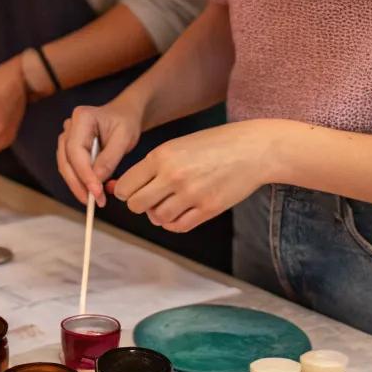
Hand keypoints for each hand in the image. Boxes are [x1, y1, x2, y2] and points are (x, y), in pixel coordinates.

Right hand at [57, 98, 144, 207]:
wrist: (124, 115)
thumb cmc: (125, 122)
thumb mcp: (124, 138)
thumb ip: (110, 158)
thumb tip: (97, 180)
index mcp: (82, 117)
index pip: (76, 150)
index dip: (84, 173)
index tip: (95, 191)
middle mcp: (69, 127)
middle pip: (66, 160)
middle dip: (78, 183)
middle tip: (94, 201)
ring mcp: (67, 137)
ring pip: (65, 166)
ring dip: (78, 185)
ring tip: (95, 199)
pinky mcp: (70, 149)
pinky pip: (71, 168)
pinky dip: (81, 181)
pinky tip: (93, 192)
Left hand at [112, 121, 272, 232]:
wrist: (251, 149)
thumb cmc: (213, 145)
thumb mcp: (177, 146)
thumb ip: (150, 167)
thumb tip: (119, 187)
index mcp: (161, 156)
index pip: (126, 186)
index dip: (125, 192)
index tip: (133, 191)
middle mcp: (173, 175)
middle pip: (136, 205)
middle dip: (140, 204)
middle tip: (150, 198)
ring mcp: (191, 194)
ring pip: (157, 218)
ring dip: (158, 214)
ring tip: (170, 202)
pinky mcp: (208, 208)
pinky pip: (179, 226)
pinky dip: (174, 223)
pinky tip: (180, 211)